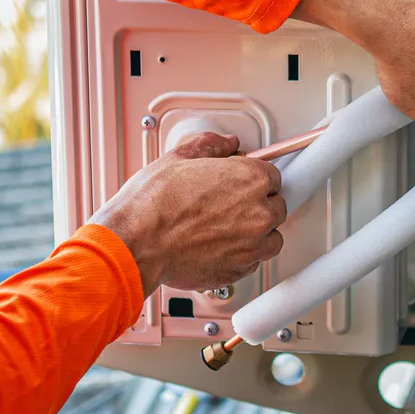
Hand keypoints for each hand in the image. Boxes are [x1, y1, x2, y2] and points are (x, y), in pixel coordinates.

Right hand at [88, 133, 285, 296]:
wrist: (137, 243)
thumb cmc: (152, 205)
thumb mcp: (178, 158)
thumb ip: (209, 146)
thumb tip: (224, 143)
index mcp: (250, 179)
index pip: (274, 176)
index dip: (256, 179)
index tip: (244, 184)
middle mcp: (258, 213)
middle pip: (277, 207)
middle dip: (258, 205)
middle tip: (232, 205)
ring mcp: (252, 244)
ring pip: (272, 238)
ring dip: (258, 232)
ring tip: (230, 228)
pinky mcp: (240, 270)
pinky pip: (255, 261)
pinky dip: (243, 255)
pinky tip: (221, 246)